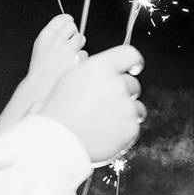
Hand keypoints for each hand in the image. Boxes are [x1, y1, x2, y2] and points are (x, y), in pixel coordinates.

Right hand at [25, 14, 87, 101]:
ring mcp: (69, 51)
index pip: (62, 18)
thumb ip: (54, 34)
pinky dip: (81, 58)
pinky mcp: (78, 61)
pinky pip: (84, 54)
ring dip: (78, 44)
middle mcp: (57, 40)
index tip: (69, 23)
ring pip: (81, 38)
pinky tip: (72, 65)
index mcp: (46, 35)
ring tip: (70, 54)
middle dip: (73, 32)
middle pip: (73, 27)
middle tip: (69, 41)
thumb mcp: (41, 45)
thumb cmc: (42, 67)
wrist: (42, 86)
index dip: (67, 21)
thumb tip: (69, 24)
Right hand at [36, 45, 144, 164]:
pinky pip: (134, 126)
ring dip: (126, 113)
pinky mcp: (131, 127)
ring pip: (136, 106)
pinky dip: (124, 131)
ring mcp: (126, 106)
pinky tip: (107, 134)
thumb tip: (99, 72)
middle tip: (106, 105)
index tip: (135, 67)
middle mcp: (115, 84)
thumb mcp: (68, 80)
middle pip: (133, 84)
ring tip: (105, 122)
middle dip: (123, 93)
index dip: (134, 61)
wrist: (57, 140)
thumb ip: (90, 73)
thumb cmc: (57, 111)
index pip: (129, 54)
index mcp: (98, 67)